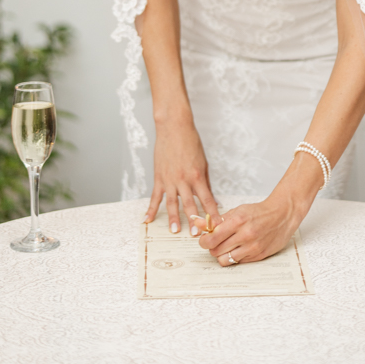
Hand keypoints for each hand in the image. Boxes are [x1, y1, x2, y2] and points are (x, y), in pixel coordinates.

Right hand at [144, 113, 220, 233]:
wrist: (174, 128)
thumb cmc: (191, 143)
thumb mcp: (203, 163)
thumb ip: (205, 182)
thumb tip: (210, 198)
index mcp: (197, 176)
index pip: (207, 199)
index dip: (212, 213)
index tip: (217, 225)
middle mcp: (183, 180)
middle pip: (189, 204)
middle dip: (194, 221)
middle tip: (197, 235)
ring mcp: (169, 180)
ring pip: (172, 203)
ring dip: (174, 218)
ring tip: (175, 231)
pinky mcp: (159, 178)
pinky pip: (155, 196)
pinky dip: (151, 209)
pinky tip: (147, 220)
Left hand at [198, 191, 306, 265]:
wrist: (282, 215)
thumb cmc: (258, 212)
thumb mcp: (237, 211)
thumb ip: (216, 220)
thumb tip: (197, 223)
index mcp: (237, 221)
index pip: (212, 239)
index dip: (204, 241)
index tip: (204, 239)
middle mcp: (245, 235)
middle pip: (216, 251)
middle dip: (212, 248)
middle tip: (215, 242)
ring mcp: (252, 247)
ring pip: (225, 260)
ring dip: (222, 254)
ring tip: (226, 246)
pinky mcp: (259, 256)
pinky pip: (238, 262)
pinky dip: (234, 257)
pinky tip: (239, 248)